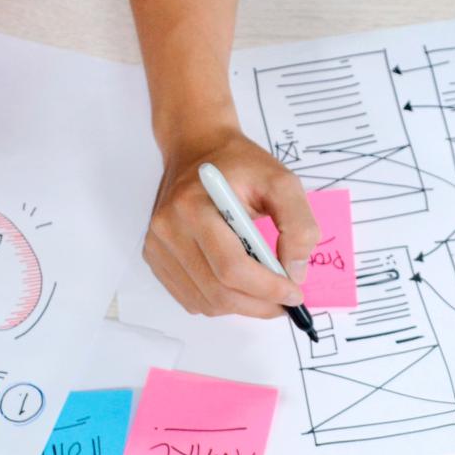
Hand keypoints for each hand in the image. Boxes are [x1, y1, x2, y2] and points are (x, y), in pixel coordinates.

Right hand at [143, 129, 318, 317]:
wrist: (197, 148)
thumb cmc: (239, 164)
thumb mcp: (281, 181)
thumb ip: (298, 224)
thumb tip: (295, 272)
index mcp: (193, 206)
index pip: (231, 266)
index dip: (267, 288)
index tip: (294, 293)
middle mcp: (167, 229)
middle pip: (218, 291)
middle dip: (259, 305)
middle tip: (286, 301)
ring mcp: (156, 246)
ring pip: (205, 302)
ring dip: (242, 307)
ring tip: (265, 292)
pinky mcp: (155, 257)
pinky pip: (191, 299)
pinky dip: (221, 302)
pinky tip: (238, 284)